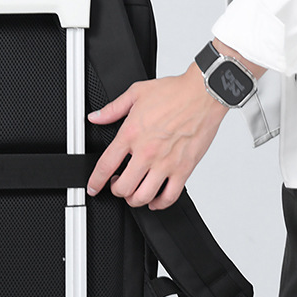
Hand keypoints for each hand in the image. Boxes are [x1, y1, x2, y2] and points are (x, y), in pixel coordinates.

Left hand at [86, 65, 228, 209]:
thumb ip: (112, 109)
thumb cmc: (174, 92)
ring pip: (143, 196)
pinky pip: (169, 197)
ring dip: (134, 200)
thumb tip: (95, 117)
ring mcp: (165, 163)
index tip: (93, 187)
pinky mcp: (184, 169)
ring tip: (134, 192)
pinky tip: (155, 199)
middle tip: (117, 185)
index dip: (95, 181)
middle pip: (123, 188)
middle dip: (116, 191)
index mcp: (131, 134)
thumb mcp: (136, 93)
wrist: (204, 94)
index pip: (105, 166)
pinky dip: (159, 204)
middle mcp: (146, 152)